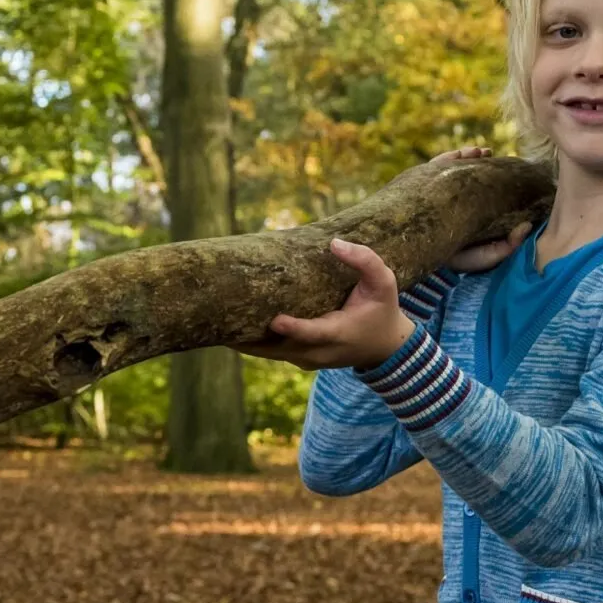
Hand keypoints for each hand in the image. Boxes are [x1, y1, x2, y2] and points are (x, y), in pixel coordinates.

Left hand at [236, 238, 416, 370]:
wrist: (386, 347)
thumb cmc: (383, 309)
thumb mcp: (384, 282)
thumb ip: (365, 261)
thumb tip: (335, 243)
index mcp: (340, 333)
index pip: (313, 333)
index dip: (294, 328)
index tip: (274, 320)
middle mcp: (320, 352)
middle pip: (280, 348)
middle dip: (251, 339)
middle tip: (221, 323)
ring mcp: (308, 360)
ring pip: (270, 354)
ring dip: (245, 342)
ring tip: (215, 325)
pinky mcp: (300, 359)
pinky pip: (272, 353)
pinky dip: (252, 343)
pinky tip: (229, 328)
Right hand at [427, 145, 533, 272]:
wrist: (422, 261)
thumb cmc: (460, 261)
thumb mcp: (489, 256)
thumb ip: (509, 245)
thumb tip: (528, 226)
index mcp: (474, 213)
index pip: (486, 190)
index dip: (496, 177)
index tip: (508, 168)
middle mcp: (457, 202)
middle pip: (470, 176)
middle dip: (482, 163)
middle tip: (491, 152)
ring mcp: (440, 194)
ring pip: (453, 169)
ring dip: (467, 156)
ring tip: (480, 150)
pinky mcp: (423, 189)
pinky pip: (435, 168)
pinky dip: (448, 157)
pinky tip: (462, 153)